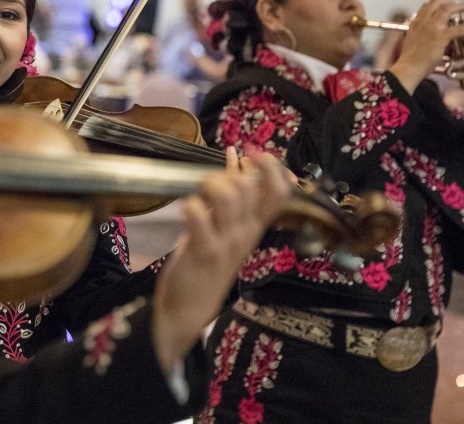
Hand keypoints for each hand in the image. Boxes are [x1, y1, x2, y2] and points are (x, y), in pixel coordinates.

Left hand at [150, 153, 289, 373]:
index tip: (253, 155)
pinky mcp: (204, 251)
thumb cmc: (208, 259)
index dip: (271, 168)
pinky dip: (190, 205)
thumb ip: (233, 193)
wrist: (190, 307)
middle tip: (208, 184)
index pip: (279, 193)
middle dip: (225, 175)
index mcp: (255, 226)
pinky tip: (184, 208)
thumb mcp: (226, 224)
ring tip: (196, 195)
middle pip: (248, 188)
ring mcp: (227, 242)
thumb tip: (236, 157)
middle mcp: (246, 232)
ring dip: (208, 185)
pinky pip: (199, 217)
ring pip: (227, 196)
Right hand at [388, 0, 463, 92]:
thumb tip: (428, 35)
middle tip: (459, 5)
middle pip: (437, 2)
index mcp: (415, 23)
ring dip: (460, 7)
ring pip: (447, 9)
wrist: (408, 67)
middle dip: (450, 1)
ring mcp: (432, 28)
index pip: (426, 6)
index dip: (438, 3)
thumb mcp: (411, 41)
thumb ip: (419, 34)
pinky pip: (459, 28)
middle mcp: (423, 22)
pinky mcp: (441, 37)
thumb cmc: (409, 59)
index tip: (446, 5)